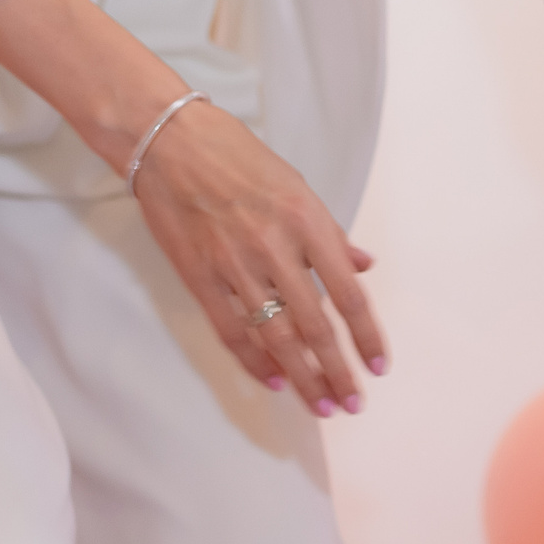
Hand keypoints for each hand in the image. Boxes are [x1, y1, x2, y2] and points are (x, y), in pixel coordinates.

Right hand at [0, 0, 385, 411]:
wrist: (165, 139)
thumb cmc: (236, 157)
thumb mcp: (297, 186)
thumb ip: (332, 234)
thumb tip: (364, 268)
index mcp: (307, 221)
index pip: (348, 293)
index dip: (366, 335)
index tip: (379, 366)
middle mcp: (275, 246)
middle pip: (315, 325)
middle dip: (337, 371)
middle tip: (352, 403)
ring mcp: (234, 264)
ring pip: (275, 336)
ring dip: (302, 377)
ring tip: (320, 405)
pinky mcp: (199, 274)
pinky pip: (231, 329)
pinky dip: (254, 360)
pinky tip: (274, 381)